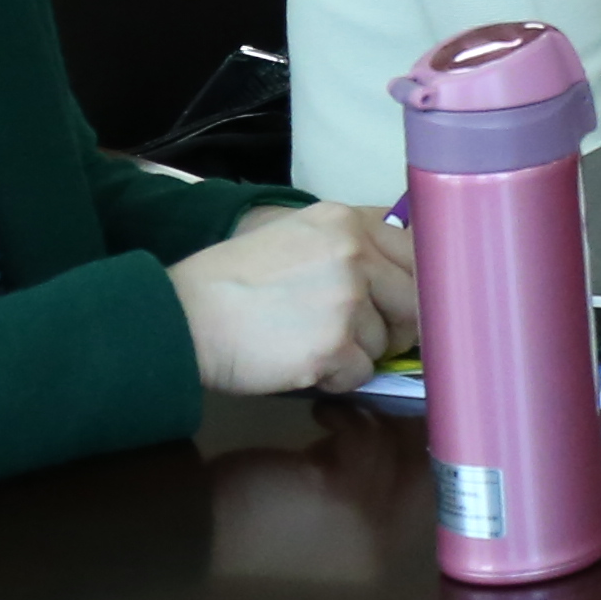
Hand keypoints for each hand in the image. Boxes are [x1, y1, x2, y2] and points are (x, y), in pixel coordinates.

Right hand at [170, 201, 408, 396]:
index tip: (401, 301)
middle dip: (393, 324)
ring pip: (385, 341)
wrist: (182, 318)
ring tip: (307, 342)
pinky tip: (301, 363)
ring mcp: (346, 302)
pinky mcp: (333, 347)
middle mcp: (354, 255)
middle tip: (355, 334)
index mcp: (346, 222)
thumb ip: (349, 244)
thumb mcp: (293, 236)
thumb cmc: (231, 281)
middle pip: (414, 300)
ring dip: (355, 352)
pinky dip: (335, 378)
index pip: (418, 251)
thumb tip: (403, 271)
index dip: (415, 283)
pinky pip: (360, 374)